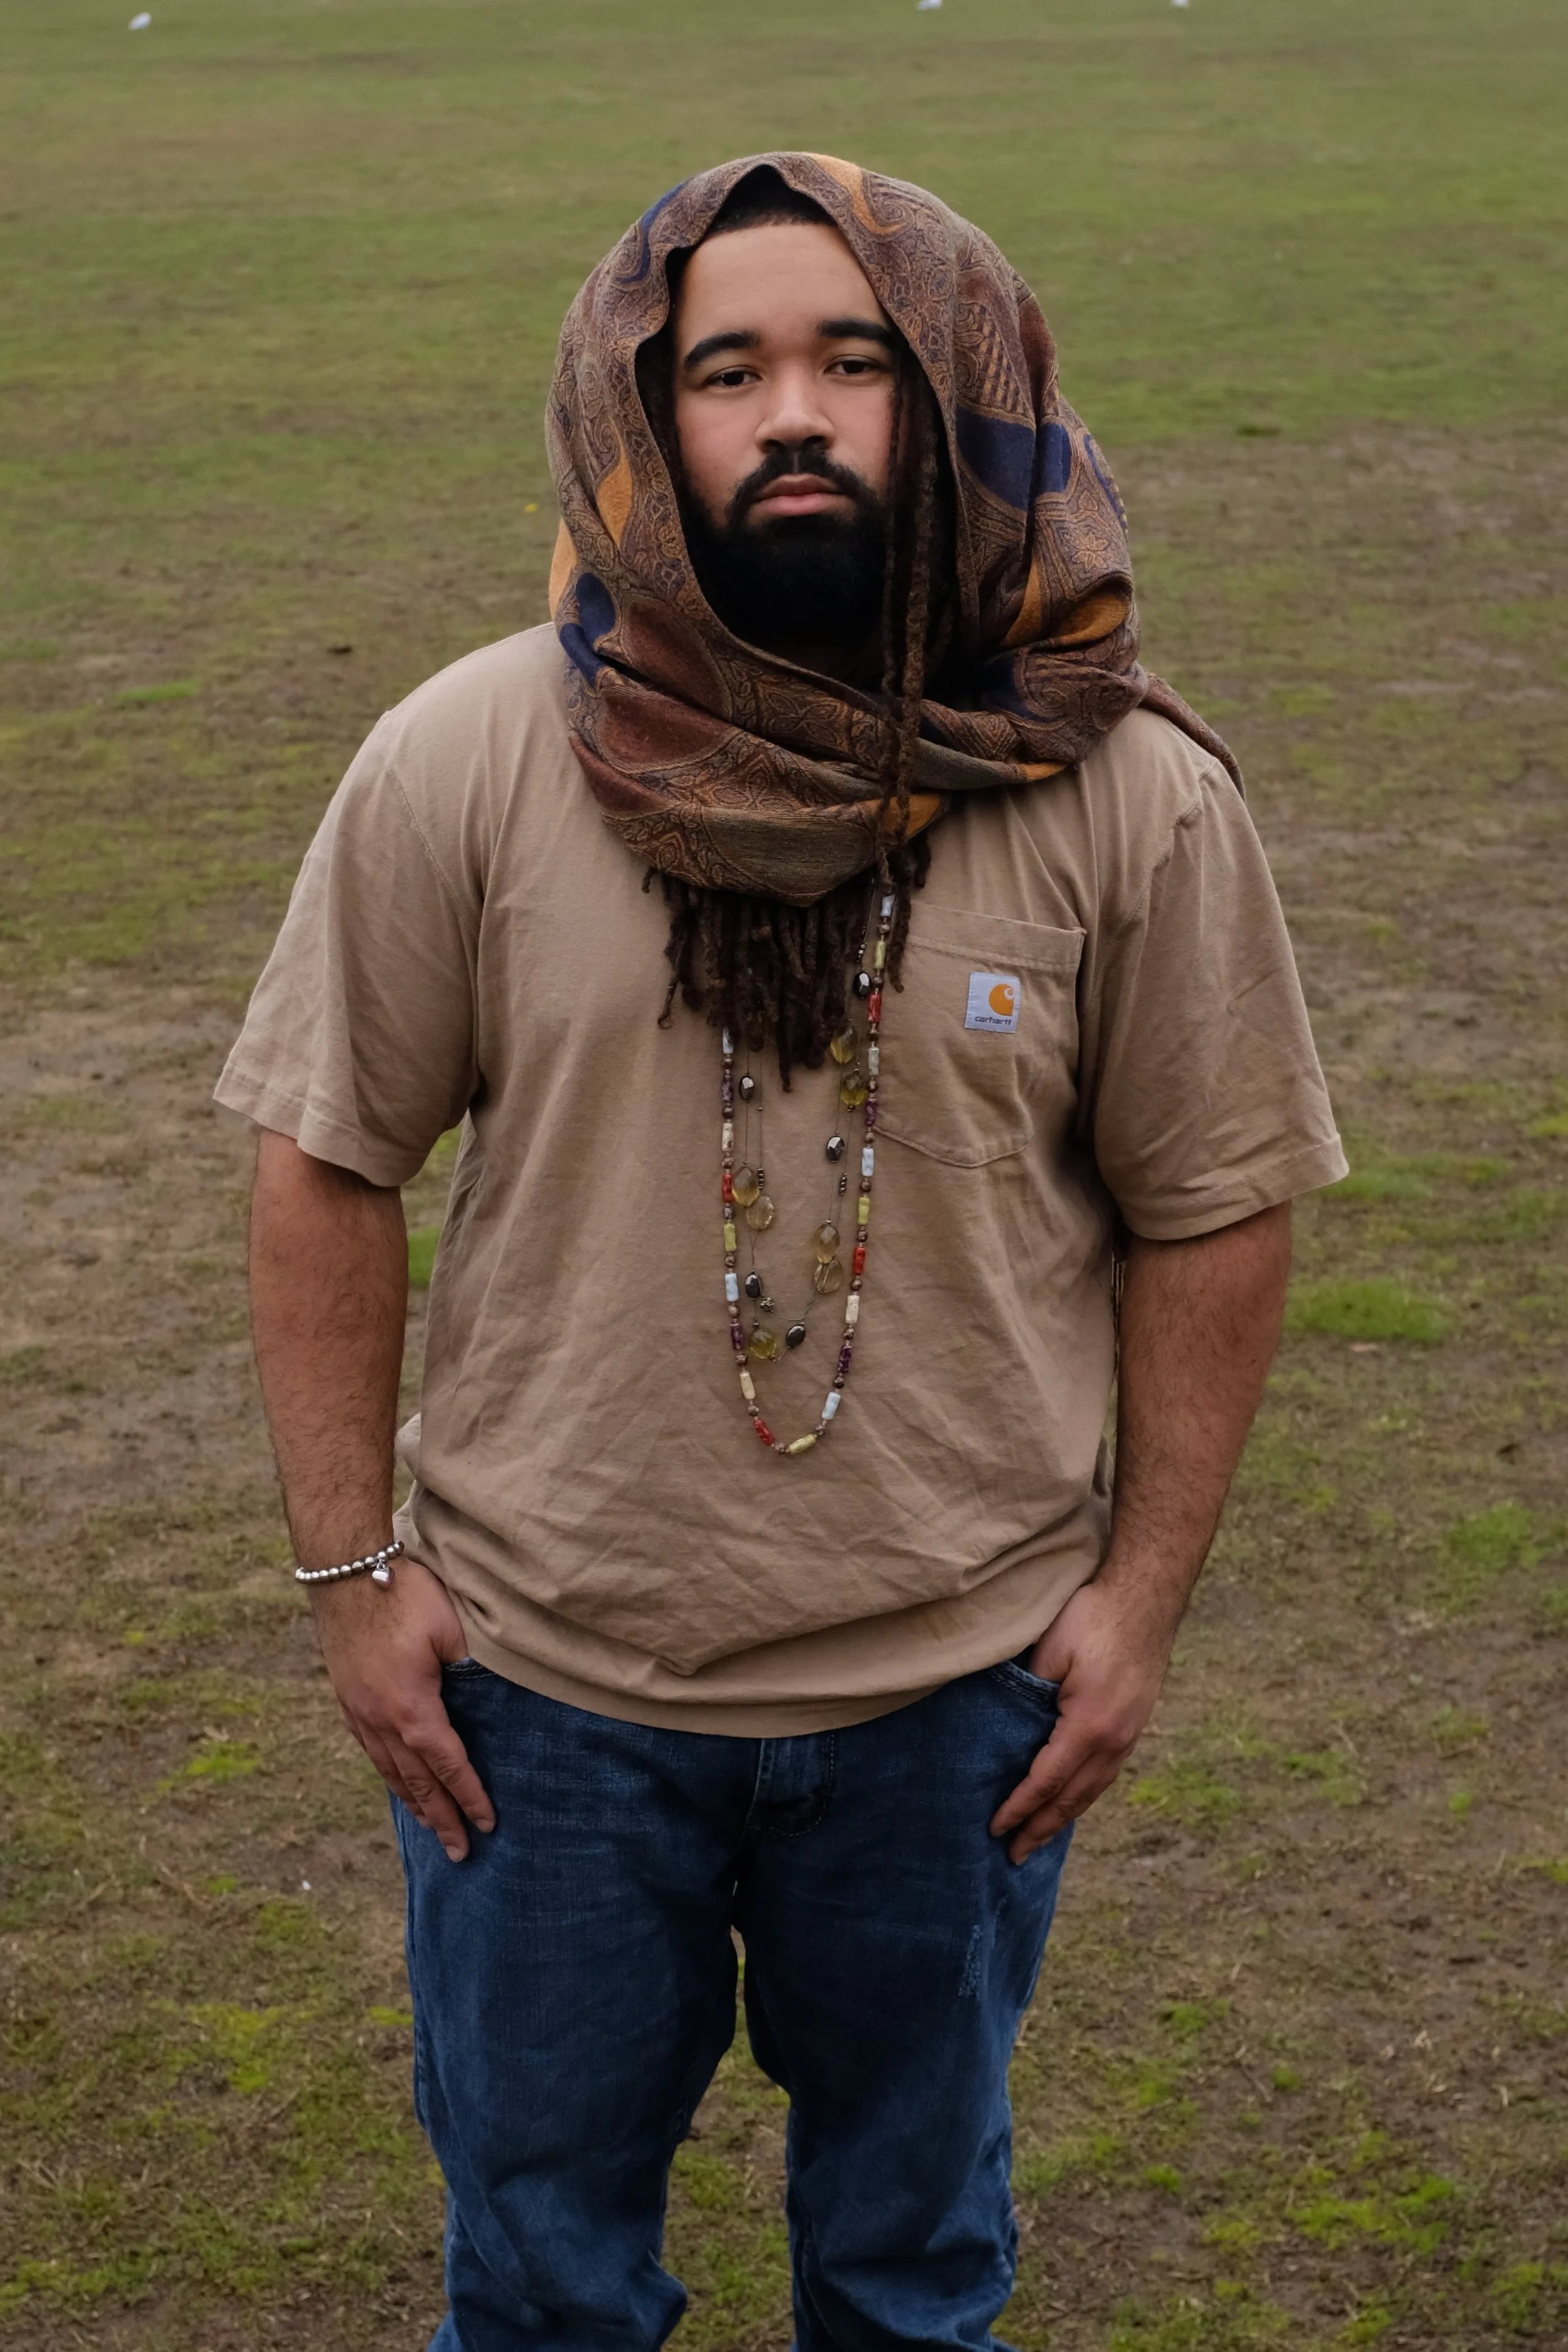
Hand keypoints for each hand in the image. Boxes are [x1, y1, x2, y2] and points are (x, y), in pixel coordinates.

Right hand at [310, 1553, 494, 1861]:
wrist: (345, 1571)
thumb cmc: (404, 1592)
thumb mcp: (452, 1628)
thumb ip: (473, 1668)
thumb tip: (497, 1694)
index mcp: (411, 1709)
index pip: (447, 1765)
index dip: (469, 1796)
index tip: (488, 1824)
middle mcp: (380, 1720)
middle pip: (416, 1782)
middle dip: (441, 1818)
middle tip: (460, 1852)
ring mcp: (359, 1711)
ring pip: (389, 1770)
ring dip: (412, 1802)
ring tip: (430, 1828)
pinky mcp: (347, 1697)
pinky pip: (370, 1750)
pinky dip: (388, 1774)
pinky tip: (395, 1781)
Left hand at [989, 1576, 1175, 1863]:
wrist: (1146, 1598)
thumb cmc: (1092, 1617)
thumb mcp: (1049, 1651)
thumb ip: (1026, 1692)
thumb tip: (1001, 1723)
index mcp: (1089, 1727)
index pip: (1046, 1781)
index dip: (1019, 1808)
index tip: (995, 1829)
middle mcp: (1114, 1741)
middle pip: (1073, 1799)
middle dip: (1041, 1829)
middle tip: (1014, 1857)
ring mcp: (1129, 1736)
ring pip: (1093, 1791)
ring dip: (1064, 1818)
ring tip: (1039, 1839)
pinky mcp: (1135, 1725)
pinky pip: (1105, 1774)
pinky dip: (1084, 1795)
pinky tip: (1072, 1801)